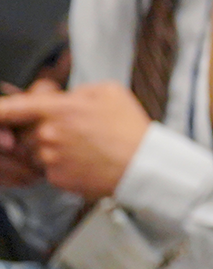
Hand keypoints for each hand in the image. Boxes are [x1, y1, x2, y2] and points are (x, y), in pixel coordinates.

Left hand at [0, 83, 152, 200]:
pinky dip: (62, 166)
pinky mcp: (57, 178)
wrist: (142, 165)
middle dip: (38, 130)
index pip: (11, 107)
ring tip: (81, 149)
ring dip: (49, 149)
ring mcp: (50, 158)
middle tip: (70, 132)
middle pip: (23, 132)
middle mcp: (47, 134)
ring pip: (35, 152)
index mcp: (58, 109)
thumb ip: (79, 90)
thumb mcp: (110, 91)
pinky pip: (48, 170)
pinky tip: (85, 162)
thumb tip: (66, 97)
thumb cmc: (129, 129)